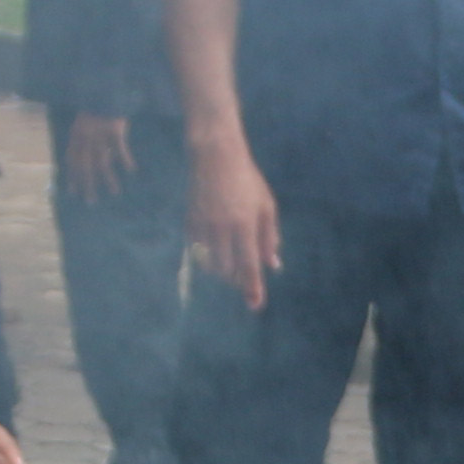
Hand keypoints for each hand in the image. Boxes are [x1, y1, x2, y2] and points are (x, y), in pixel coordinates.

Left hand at [60, 110, 130, 201]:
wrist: (104, 88)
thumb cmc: (94, 104)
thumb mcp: (82, 119)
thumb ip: (81, 135)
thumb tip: (79, 153)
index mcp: (76, 134)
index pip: (72, 160)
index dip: (72, 176)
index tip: (73, 192)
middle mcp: (86, 138)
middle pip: (85, 166)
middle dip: (87, 185)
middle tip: (91, 201)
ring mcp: (101, 135)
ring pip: (102, 162)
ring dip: (108, 179)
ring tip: (114, 193)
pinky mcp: (115, 131)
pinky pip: (120, 150)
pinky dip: (125, 161)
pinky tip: (131, 171)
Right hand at [189, 130, 279, 307]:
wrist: (214, 157)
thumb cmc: (247, 180)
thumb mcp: (266, 206)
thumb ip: (270, 237)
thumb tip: (273, 265)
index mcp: (244, 224)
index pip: (250, 265)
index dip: (253, 288)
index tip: (255, 306)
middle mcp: (222, 228)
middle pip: (227, 270)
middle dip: (236, 279)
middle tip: (244, 278)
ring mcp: (202, 226)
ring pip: (209, 263)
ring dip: (222, 270)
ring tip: (231, 263)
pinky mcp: (189, 222)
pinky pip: (197, 250)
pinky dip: (207, 256)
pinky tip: (215, 248)